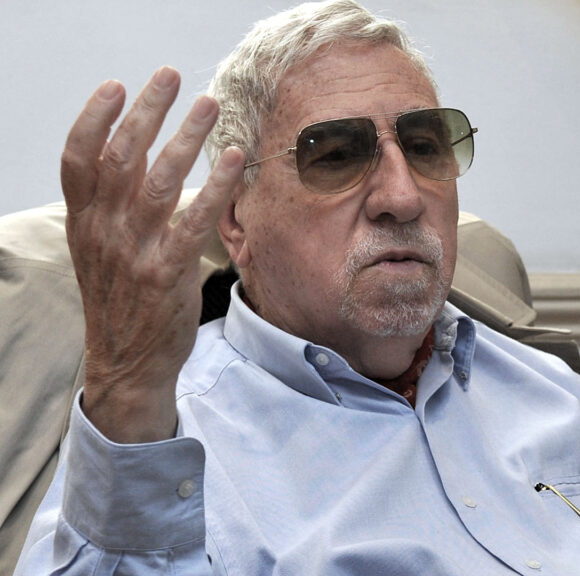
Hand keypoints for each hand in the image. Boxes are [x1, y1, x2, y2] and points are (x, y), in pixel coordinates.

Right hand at [61, 67, 242, 442]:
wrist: (127, 363)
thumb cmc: (121, 300)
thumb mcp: (101, 251)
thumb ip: (111, 206)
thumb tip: (134, 156)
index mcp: (83, 223)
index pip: (77, 159)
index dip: (94, 117)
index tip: (118, 86)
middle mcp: (104, 231)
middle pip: (120, 156)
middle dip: (148, 111)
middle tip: (171, 76)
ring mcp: (134, 252)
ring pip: (158, 180)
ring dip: (186, 137)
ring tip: (209, 105)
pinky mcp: (166, 274)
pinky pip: (193, 222)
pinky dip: (216, 187)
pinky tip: (235, 160)